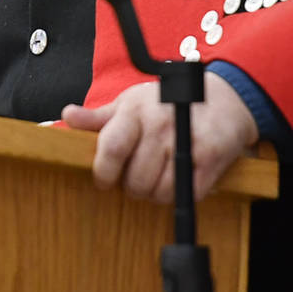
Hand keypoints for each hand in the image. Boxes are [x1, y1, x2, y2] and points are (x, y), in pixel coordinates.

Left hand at [61, 74, 260, 204]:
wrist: (225, 97)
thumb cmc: (170, 102)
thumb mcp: (132, 102)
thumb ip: (98, 117)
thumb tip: (67, 116)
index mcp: (136, 111)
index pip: (112, 148)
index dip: (104, 172)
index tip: (105, 180)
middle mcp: (161, 125)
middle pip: (136, 179)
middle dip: (132, 187)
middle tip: (136, 177)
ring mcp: (188, 142)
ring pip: (159, 192)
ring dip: (155, 193)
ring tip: (158, 177)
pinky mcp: (211, 159)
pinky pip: (185, 195)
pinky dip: (179, 194)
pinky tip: (178, 179)